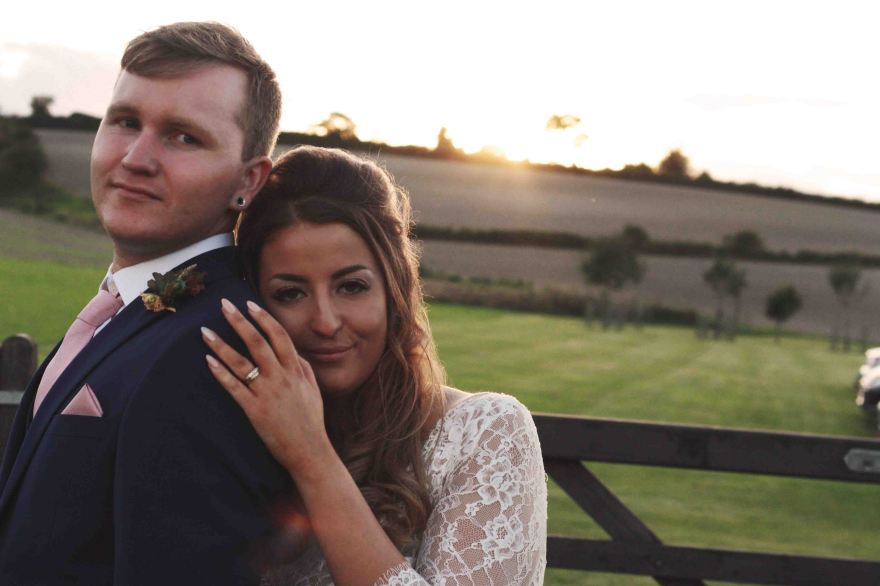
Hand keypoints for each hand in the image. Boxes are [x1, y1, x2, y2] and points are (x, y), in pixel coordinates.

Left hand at [202, 298, 333, 476]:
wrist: (309, 452)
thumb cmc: (311, 422)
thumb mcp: (313, 390)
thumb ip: (304, 368)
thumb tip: (294, 352)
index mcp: (296, 371)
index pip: (279, 337)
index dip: (264, 318)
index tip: (250, 304)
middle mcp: (281, 378)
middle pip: (258, 342)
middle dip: (239, 321)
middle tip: (224, 305)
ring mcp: (267, 393)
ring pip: (241, 362)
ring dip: (222, 345)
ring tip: (205, 331)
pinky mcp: (254, 410)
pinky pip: (234, 387)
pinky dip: (220, 373)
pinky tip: (207, 361)